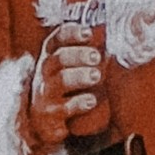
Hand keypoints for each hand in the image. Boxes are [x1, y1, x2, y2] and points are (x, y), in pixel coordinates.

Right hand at [28, 31, 112, 150]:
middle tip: (96, 56)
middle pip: (58, 58)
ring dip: (79, 76)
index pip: (57, 39)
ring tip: (96, 76)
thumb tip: (109, 34)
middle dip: (77, 55)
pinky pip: (64, 108)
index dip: (71, 33)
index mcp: (51, 57)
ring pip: (60, 80)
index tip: (88, 32)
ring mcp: (46, 93)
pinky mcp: (50, 114)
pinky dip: (78, 103)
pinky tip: (92, 101)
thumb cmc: (66, 89)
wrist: (45, 121)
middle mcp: (45, 72)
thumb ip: (89, 53)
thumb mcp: (72, 69)